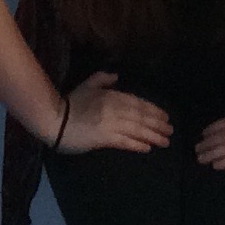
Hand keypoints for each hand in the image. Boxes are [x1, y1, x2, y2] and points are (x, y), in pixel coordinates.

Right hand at [56, 72, 172, 153]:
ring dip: (153, 135)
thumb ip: (101, 79)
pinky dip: (137, 144)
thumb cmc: (69, 103)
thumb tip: (116, 76)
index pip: (137, 102)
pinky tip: (148, 148)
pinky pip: (124, 141)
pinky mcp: (103, 137)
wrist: (53, 118)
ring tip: (165, 141)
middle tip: (171, 130)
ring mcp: (110, 123)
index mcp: (111, 95)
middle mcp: (114, 108)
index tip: (165, 116)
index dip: (153, 109)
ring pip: (137, 129)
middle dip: (158, 123)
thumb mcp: (86, 86)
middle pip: (141, 116)